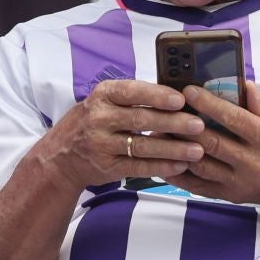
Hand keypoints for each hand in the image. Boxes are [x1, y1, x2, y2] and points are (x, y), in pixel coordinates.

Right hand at [38, 78, 206, 191]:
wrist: (60, 156)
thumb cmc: (91, 123)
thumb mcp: (104, 102)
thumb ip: (133, 99)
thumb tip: (177, 97)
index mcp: (102, 95)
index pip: (132, 91)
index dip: (158, 95)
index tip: (181, 99)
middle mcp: (99, 118)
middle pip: (141, 119)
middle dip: (173, 123)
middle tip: (199, 125)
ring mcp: (101, 144)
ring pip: (143, 146)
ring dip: (173, 149)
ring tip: (197, 150)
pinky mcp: (107, 167)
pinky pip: (138, 167)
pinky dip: (161, 167)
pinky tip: (180, 166)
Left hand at [168, 81, 259, 219]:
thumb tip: (244, 84)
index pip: (233, 119)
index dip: (209, 104)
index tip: (189, 91)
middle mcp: (253, 162)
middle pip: (212, 142)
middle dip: (186, 126)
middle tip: (166, 111)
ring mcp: (240, 181)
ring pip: (201, 165)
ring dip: (178, 150)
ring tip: (160, 133)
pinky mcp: (231, 194)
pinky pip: (200, 187)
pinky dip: (180, 176)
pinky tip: (165, 163)